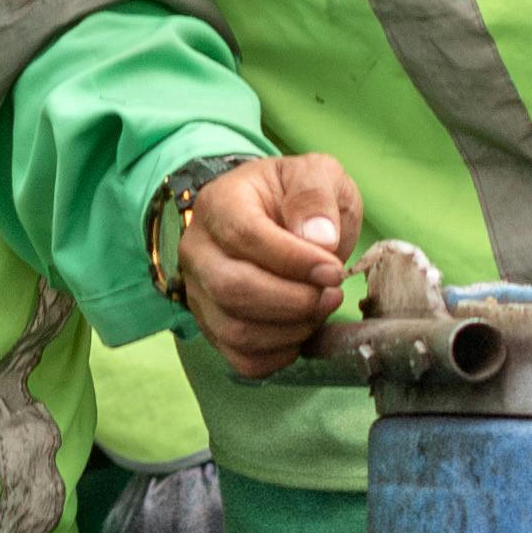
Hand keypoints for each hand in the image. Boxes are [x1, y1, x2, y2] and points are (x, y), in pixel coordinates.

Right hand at [174, 151, 364, 380]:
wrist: (271, 215)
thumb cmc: (292, 196)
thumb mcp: (315, 174)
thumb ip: (316, 195)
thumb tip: (319, 239)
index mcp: (219, 204)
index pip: (244, 236)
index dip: (293, 260)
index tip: (333, 270)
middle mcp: (197, 250)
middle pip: (232, 289)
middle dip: (293, 301)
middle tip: (332, 294)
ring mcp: (199, 292)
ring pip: (235, 330)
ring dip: (290, 329)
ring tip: (321, 308)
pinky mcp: (213, 327)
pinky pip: (240, 359)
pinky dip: (278, 355)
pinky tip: (301, 331)